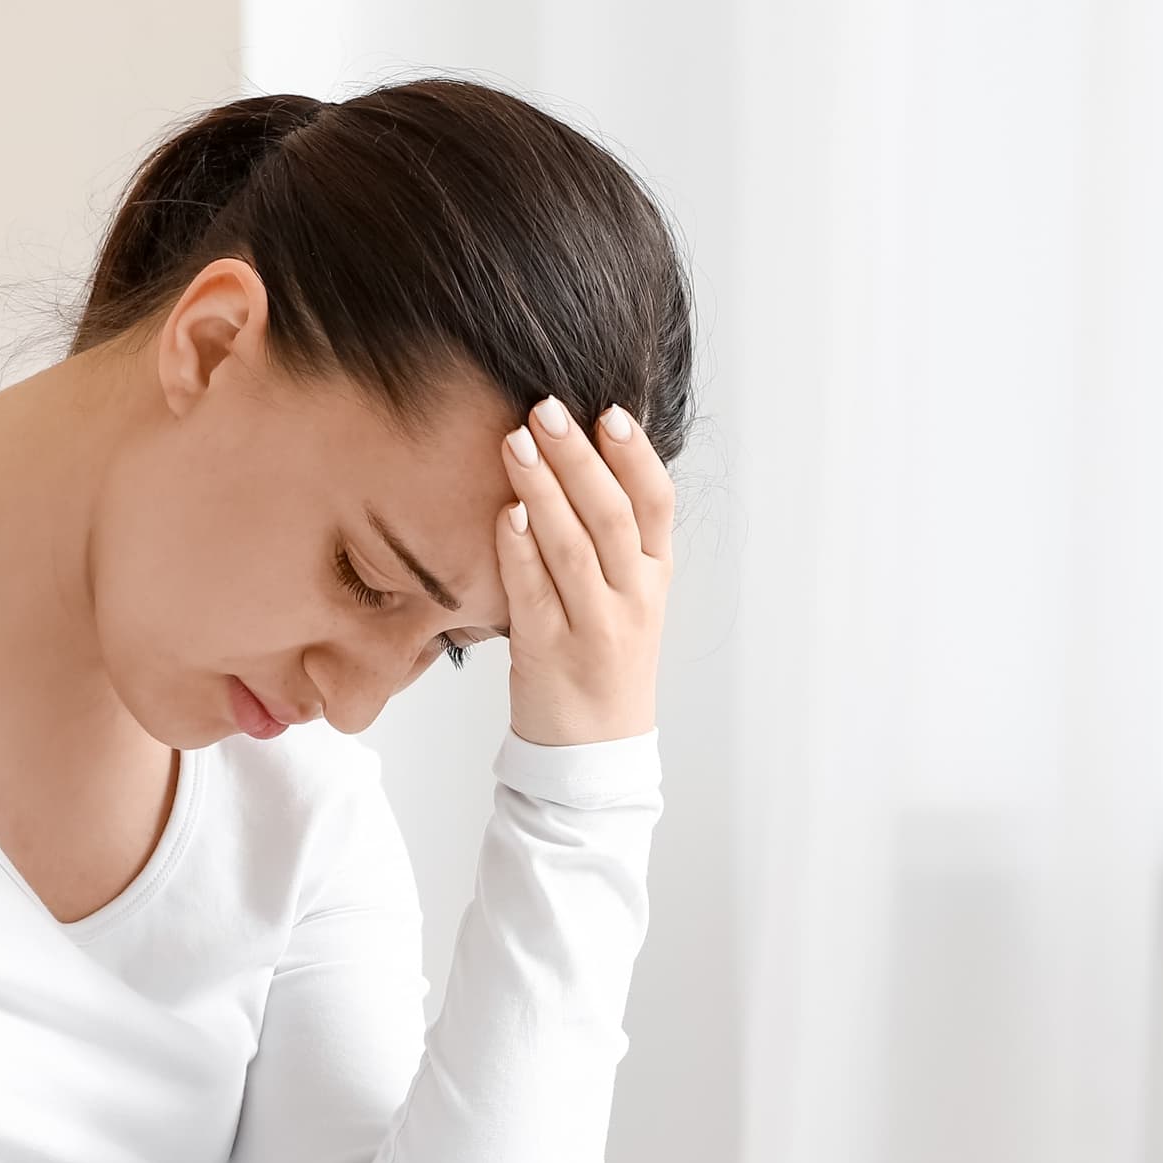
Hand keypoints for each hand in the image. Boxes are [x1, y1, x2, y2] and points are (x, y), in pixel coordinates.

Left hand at [496, 394, 673, 745]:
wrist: (595, 753)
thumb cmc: (602, 662)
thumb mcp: (627, 598)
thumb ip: (614, 539)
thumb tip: (583, 459)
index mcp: (655, 578)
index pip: (656, 504)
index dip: (635, 455)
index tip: (609, 411)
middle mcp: (633, 599)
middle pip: (612, 515)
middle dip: (578, 456)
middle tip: (545, 408)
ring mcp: (595, 627)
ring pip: (573, 547)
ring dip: (543, 489)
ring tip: (516, 442)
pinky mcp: (551, 653)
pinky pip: (534, 593)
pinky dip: (519, 552)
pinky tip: (505, 514)